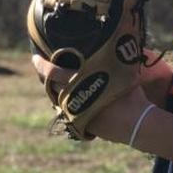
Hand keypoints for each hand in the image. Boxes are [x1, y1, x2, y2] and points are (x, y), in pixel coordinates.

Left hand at [31, 54, 151, 144]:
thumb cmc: (131, 96)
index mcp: (81, 82)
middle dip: (45, 78)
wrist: (136, 123)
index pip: (52, 72)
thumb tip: (109, 48)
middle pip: (50, 86)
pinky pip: (66, 112)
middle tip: (43, 69)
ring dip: (55, 91)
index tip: (35, 58)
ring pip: (56, 100)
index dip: (42, 64)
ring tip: (57, 83)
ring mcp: (75, 113)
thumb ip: (108, 63)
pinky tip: (69, 100)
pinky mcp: (80, 124)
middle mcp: (73, 98)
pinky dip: (65, 104)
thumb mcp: (121, 73)